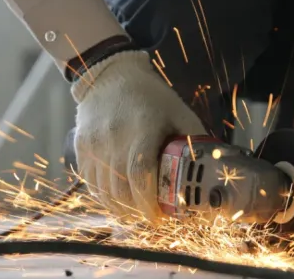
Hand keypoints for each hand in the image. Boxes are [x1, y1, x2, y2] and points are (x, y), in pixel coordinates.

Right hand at [71, 51, 205, 222]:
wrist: (109, 75)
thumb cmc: (150, 96)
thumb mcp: (179, 111)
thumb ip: (194, 140)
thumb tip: (212, 169)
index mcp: (142, 128)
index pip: (140, 174)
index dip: (148, 202)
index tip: (158, 217)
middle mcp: (114, 137)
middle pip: (120, 189)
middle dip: (136, 211)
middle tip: (151, 218)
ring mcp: (94, 143)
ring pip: (103, 190)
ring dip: (120, 208)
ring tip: (135, 213)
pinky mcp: (81, 146)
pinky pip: (89, 182)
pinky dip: (103, 197)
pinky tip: (117, 200)